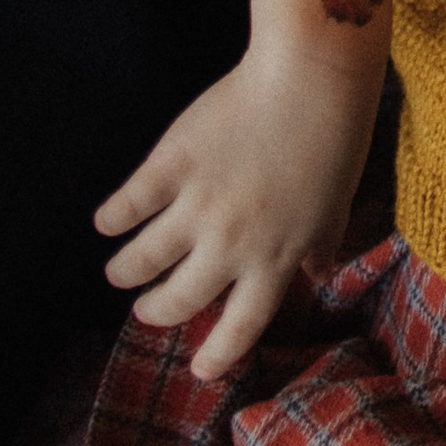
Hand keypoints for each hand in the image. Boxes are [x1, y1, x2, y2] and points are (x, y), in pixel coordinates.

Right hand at [96, 45, 378, 378]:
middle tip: (146, 308)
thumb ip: (321, 246)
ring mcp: (197, 205)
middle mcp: (231, 243)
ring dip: (126, 272)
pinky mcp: (172, 165)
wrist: (313, 76)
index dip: (217, 356)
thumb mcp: (339, 206)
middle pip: (178, 301)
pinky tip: (107, 223)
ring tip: (120, 272)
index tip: (200, 370)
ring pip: (141, 260)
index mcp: (276, 259)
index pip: (241, 327)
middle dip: (155, 311)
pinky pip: (129, 204)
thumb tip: (318, 276)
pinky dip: (111, 218)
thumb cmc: (336, 138)